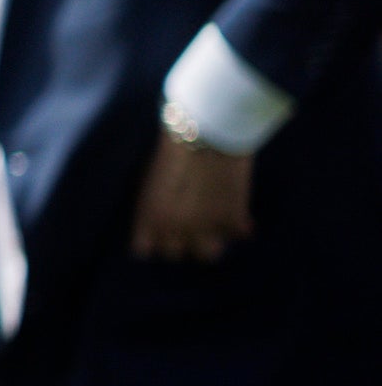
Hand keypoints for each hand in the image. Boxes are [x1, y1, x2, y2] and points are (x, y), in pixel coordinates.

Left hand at [130, 130, 253, 261]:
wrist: (208, 131)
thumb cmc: (175, 148)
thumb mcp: (154, 180)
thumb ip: (156, 206)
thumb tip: (160, 224)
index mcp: (149, 216)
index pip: (144, 249)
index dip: (153, 239)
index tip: (160, 230)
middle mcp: (174, 228)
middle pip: (174, 254)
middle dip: (180, 240)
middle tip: (189, 225)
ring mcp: (204, 228)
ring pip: (208, 254)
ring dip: (211, 239)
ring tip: (215, 224)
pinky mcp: (233, 220)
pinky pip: (238, 235)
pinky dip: (239, 225)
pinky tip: (240, 215)